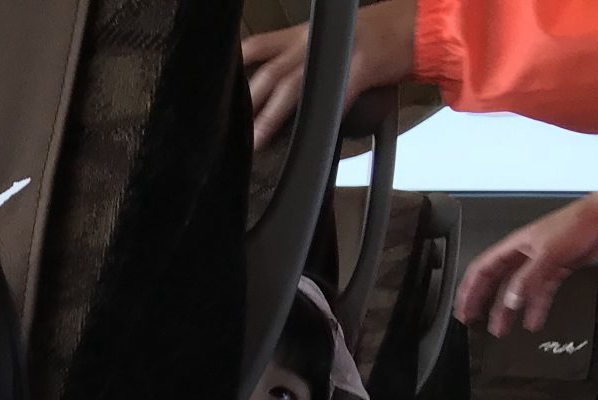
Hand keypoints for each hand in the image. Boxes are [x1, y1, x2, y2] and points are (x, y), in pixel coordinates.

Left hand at [244, 1, 415, 150]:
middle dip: (247, 103)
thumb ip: (298, 62)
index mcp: (300, 36)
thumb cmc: (372, 36)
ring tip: (254, 141)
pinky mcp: (357, 72)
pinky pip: (332, 99)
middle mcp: (310, 44)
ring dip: (270, 117)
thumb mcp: (326, 41)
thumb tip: (270, 93)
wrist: (415, 26)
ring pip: (290, 87)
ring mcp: (333, 57)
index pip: (255, 47)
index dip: (233, 68)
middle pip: (268, 74)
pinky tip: (305, 139)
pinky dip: (317, 119)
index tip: (216, 90)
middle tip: (227, 129)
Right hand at [456, 193, 597, 336]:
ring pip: (518, 292)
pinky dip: (536, 307)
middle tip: (474, 321)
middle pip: (497, 282)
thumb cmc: (578, 223)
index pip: (482, 270)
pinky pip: (541, 293)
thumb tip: (509, 301)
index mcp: (515, 246)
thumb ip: (526, 278)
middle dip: (484, 303)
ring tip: (502, 328)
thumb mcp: (547, 253)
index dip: (469, 290)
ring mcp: (542, 263)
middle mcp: (525, 255)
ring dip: (509, 310)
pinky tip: (533, 319)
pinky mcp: (559, 270)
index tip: (462, 308)